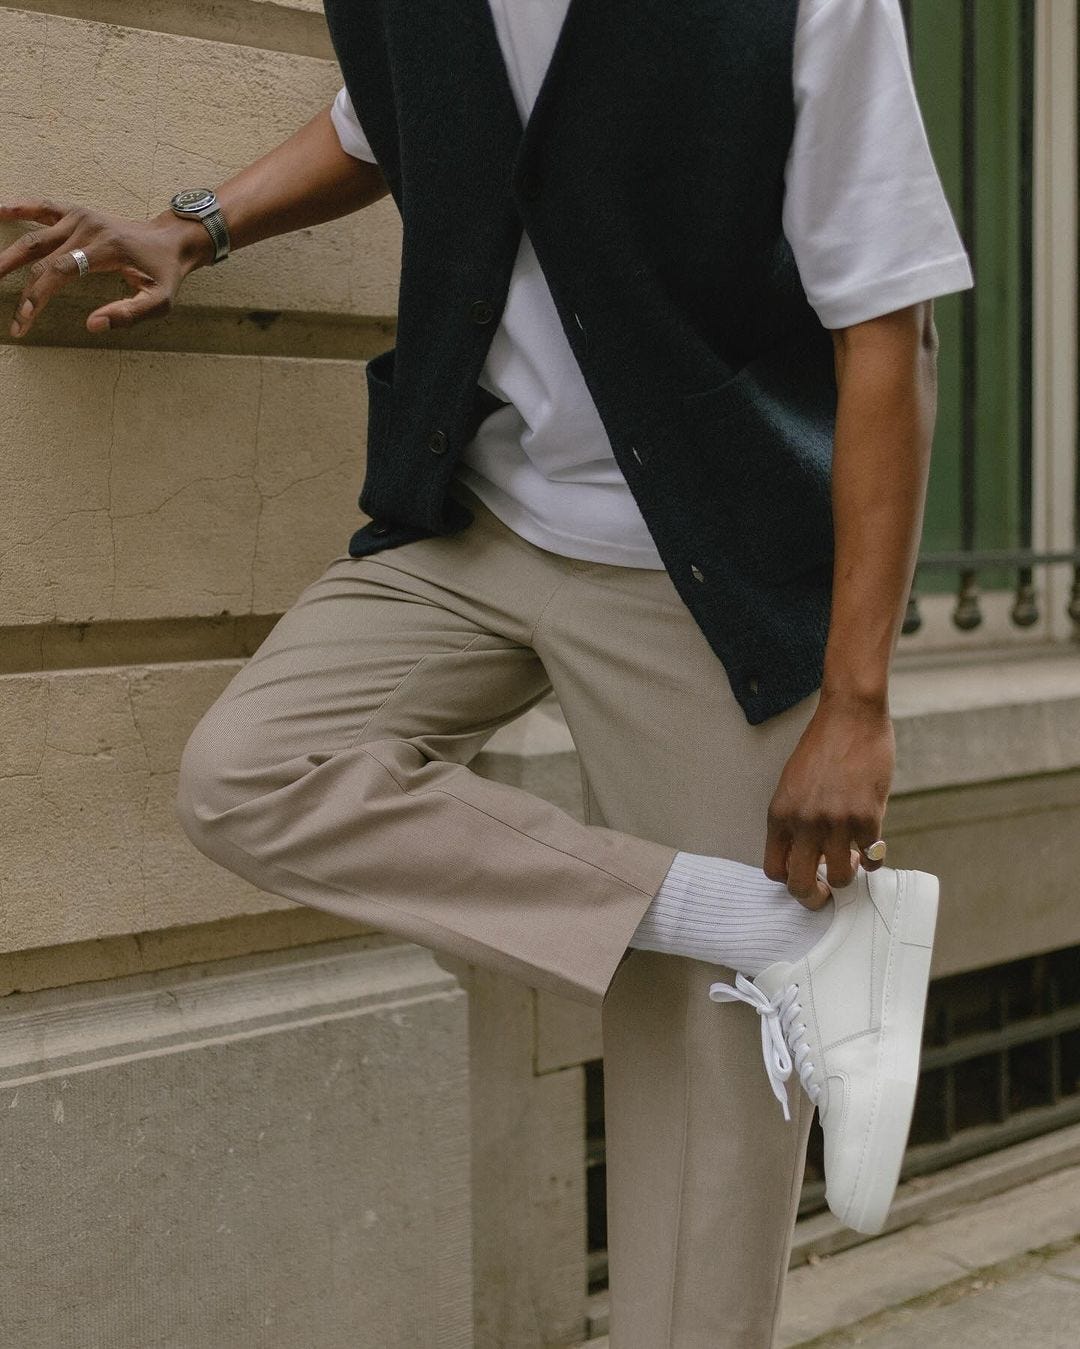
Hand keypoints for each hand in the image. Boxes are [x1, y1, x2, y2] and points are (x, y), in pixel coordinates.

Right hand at [0, 198, 212, 337]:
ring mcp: (79, 217)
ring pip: (34, 236)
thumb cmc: (165, 273)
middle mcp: (87, 228)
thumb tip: (93, 326)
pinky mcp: (75, 212)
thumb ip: (129, 314)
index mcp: (105, 249)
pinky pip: (40, 207)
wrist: (171, 240)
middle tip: (9, 314)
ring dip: (8, 255)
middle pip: (41, 257)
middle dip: (20, 288)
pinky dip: (16, 208)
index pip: (58, 273)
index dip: (36, 298)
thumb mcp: (160, 301)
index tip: (23, 323)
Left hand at [763, 691, 894, 909]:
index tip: (804, 877)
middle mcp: (804, 823)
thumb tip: (806, 856)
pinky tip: (871, 847)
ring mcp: (836, 822)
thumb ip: (795, 820)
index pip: (774, 870)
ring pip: (840, 877)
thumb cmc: (822, 747)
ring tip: (850, 860)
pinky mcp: (867, 817)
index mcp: (779, 814)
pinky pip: (872, 857)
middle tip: (826, 892)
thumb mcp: (792, 785)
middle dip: (814, 897)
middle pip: (800, 884)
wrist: (850, 716)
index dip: (790, 881)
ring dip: (847, 875)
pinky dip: (873, 859)